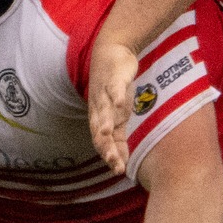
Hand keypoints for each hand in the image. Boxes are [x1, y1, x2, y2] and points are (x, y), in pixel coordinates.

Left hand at [86, 35, 140, 175]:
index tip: (119, 170)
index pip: (103, 143)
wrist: (110, 52)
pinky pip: (114, 88)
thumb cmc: (113, 88)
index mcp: (101, 120)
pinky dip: (115, 95)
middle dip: (106, 146)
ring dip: (105, 121)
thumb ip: (118, 138)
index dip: (110, 156)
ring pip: (104, 111)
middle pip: (101, 131)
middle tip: (114, 161)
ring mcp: (105, 94)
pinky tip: (118, 103)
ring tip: (107, 132)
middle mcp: (100, 109)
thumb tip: (122, 162)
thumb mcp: (117, 116)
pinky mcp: (114, 78)